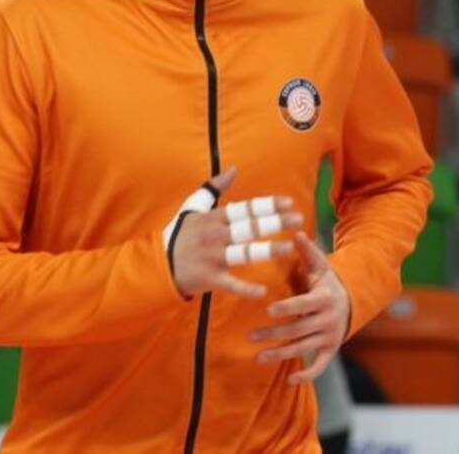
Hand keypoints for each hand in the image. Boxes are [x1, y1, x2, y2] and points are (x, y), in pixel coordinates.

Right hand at [168, 166, 303, 299]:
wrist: (160, 265)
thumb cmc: (179, 235)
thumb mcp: (193, 207)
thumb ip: (214, 187)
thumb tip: (233, 169)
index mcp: (213, 218)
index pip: (245, 209)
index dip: (268, 205)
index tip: (289, 202)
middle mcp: (215, 236)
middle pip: (249, 227)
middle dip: (275, 222)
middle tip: (298, 219)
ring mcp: (213, 258)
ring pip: (245, 253)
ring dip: (268, 250)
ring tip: (290, 247)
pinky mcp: (211, 278)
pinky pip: (232, 284)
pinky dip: (246, 289)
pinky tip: (263, 290)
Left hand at [249, 231, 350, 384]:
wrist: (351, 303)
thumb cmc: (327, 282)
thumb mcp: (321, 265)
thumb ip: (307, 251)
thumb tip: (295, 231)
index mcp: (324, 298)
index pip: (304, 304)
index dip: (288, 307)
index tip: (269, 310)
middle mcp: (328, 320)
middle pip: (299, 329)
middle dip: (274, 333)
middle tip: (250, 336)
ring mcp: (329, 337)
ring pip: (303, 349)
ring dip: (280, 354)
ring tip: (258, 357)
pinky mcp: (330, 351)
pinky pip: (319, 366)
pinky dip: (307, 375)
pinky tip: (289, 380)